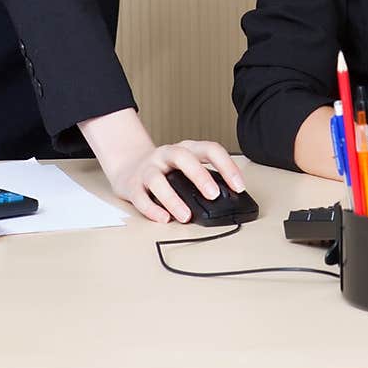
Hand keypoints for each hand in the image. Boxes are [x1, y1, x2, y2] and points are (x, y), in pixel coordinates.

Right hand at [79, 108, 243, 222]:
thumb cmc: (165, 169)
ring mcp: (148, 168)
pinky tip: (163, 219)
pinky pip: (140, 197)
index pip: (210, 149)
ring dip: (173, 199)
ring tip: (186, 216)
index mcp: (186, 149)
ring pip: (158, 180)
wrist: (128, 165)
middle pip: (183, 158)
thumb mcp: (186, 167)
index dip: (226, 166)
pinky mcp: (132, 185)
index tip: (239, 186)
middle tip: (213, 195)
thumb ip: (203, 178)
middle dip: (200, 176)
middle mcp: (166, 155)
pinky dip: (152, 209)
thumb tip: (227, 199)